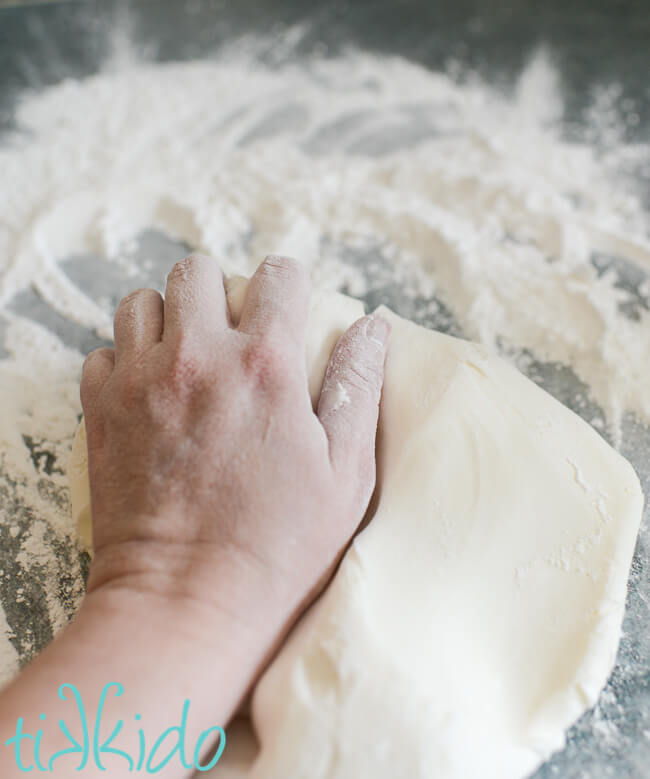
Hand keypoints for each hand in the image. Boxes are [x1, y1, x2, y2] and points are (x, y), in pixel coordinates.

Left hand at [81, 254, 388, 664]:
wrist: (185, 600)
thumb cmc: (278, 545)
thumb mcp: (346, 473)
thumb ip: (359, 387)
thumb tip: (372, 326)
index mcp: (266, 365)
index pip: (279, 276)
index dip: (290, 286)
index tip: (289, 310)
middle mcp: (199, 356)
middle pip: (198, 272)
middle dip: (220, 292)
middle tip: (232, 334)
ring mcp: (141, 380)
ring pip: (142, 302)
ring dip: (167, 319)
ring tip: (187, 358)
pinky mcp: (100, 410)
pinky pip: (103, 353)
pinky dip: (125, 362)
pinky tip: (149, 394)